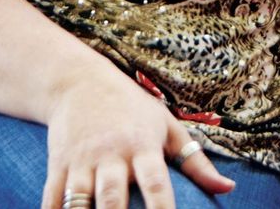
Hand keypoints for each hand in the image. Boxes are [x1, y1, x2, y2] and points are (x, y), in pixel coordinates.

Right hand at [40, 67, 234, 208]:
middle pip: (112, 197)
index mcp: (143, 145)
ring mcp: (82, 160)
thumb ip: (195, 161)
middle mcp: (112, 153)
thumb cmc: (133, 109)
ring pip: (78, 201)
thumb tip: (228, 189)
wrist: (81, 82)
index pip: (155, 182)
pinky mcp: (58, 165)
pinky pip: (51, 199)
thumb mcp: (167, 126)